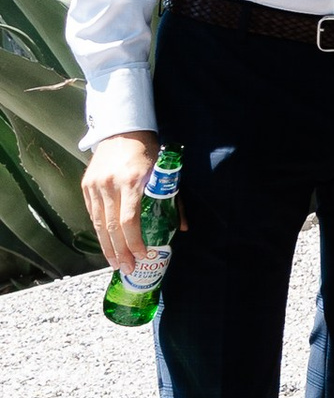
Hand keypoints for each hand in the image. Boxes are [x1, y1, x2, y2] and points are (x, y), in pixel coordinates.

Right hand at [83, 131, 163, 273]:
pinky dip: (99, 231)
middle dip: (119, 251)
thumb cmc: (148, 153)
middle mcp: (110, 185)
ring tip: (115, 263)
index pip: (129, 220)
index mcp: (131, 182)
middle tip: (126, 268)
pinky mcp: (87, 185)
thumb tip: (181, 229)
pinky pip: (92, 214)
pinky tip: (106, 244)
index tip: (142, 255)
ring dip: (107, 247)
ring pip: (99, 224)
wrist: (122, 129)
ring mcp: (95, 186)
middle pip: (112, 227)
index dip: (134, 242)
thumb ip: (173, 202)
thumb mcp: (165, 174)